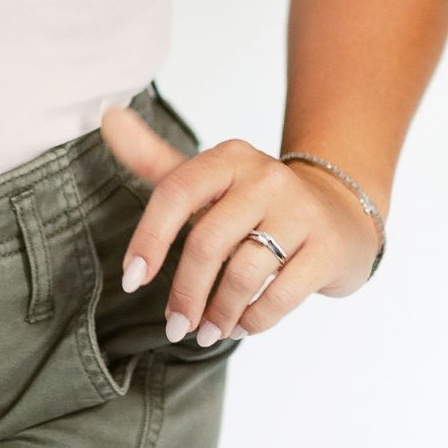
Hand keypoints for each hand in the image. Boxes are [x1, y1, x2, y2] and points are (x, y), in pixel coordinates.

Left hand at [98, 105, 381, 346]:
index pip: (176, 192)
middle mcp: (266, 178)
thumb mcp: (207, 179)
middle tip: (175, 326)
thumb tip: (106, 114)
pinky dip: (254, 319)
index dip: (149, 239)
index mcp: (229, 158)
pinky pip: (280, 295)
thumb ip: (153, 158)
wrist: (341, 213)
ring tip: (206, 332)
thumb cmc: (254, 203)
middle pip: (208, 242)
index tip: (131, 280)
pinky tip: (241, 326)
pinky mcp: (328, 249)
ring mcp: (302, 212)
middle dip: (185, 292)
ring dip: (218, 313)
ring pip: (244, 273)